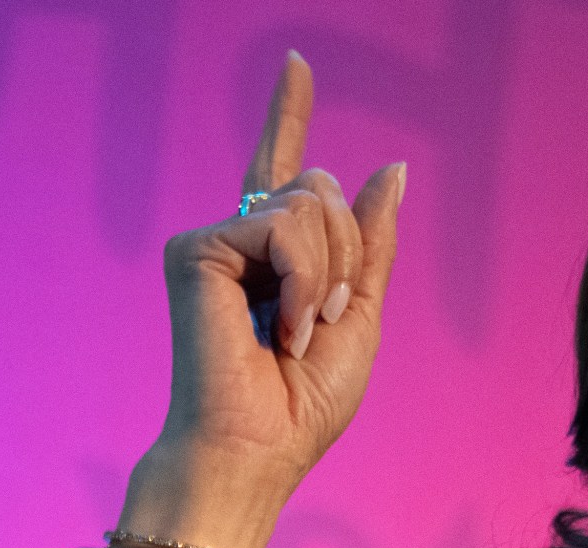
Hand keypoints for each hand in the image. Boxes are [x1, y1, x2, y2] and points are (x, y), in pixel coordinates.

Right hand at [112, 50, 404, 547]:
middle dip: (349, 254)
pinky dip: (303, 281)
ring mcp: (215, 241)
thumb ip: (372, 242)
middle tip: (321, 321)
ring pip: (311, 203)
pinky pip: (283, 227)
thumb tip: (391, 168)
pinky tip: (279, 327)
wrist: (260, 447)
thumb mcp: (361, 312)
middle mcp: (241, 239)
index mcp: (277, 255)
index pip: (285, 171)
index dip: (289, 112)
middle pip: (325, 189)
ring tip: (298, 330)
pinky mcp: (195, 248)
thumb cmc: (303, 401)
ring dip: (329, 274)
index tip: (296, 61)